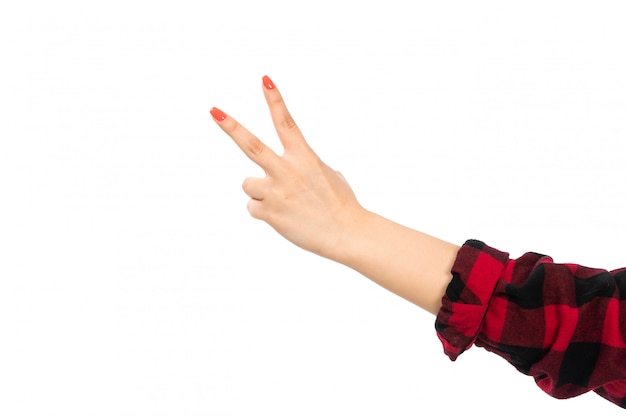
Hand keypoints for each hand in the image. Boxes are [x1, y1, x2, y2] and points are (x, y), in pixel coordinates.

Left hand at [211, 76, 367, 259]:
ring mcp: (276, 191)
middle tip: (214, 111)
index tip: (264, 80)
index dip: (275, 100)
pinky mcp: (269, 213)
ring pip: (248, 184)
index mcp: (304, 156)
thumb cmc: (341, 204)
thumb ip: (305, 166)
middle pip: (252, 145)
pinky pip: (252, 208)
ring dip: (260, 192)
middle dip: (231, 127)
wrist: (347, 233)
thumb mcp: (329, 175)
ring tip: (283, 202)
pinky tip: (284, 217)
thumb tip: (290, 169)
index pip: (286, 122)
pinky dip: (264, 213)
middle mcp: (287, 170)